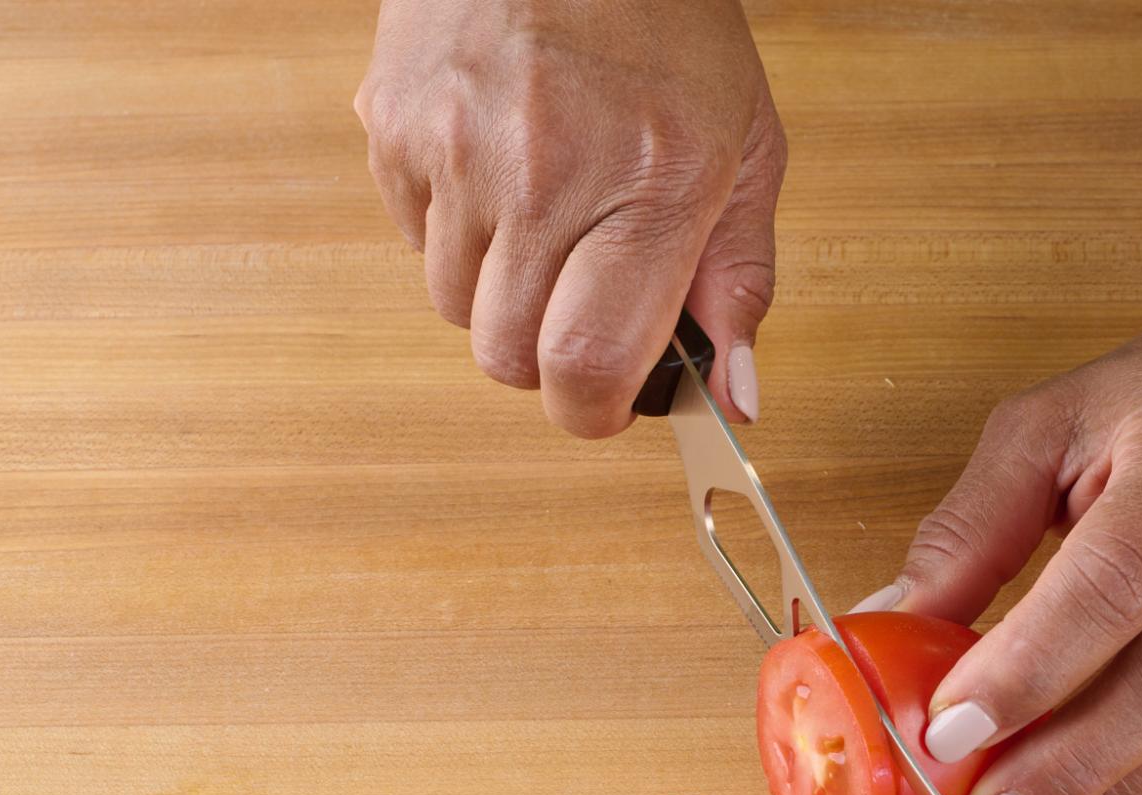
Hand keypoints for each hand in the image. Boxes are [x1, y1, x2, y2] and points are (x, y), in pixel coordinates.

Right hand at [354, 0, 785, 434]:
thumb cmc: (667, 27)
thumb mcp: (748, 149)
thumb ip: (741, 279)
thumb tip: (736, 396)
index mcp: (650, 186)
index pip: (588, 364)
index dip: (593, 410)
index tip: (610, 401)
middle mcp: (545, 175)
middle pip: (509, 357)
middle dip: (548, 358)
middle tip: (584, 301)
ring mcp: (456, 151)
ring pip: (456, 309)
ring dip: (501, 297)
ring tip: (547, 220)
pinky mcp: (392, 128)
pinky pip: (415, 242)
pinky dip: (457, 236)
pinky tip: (500, 175)